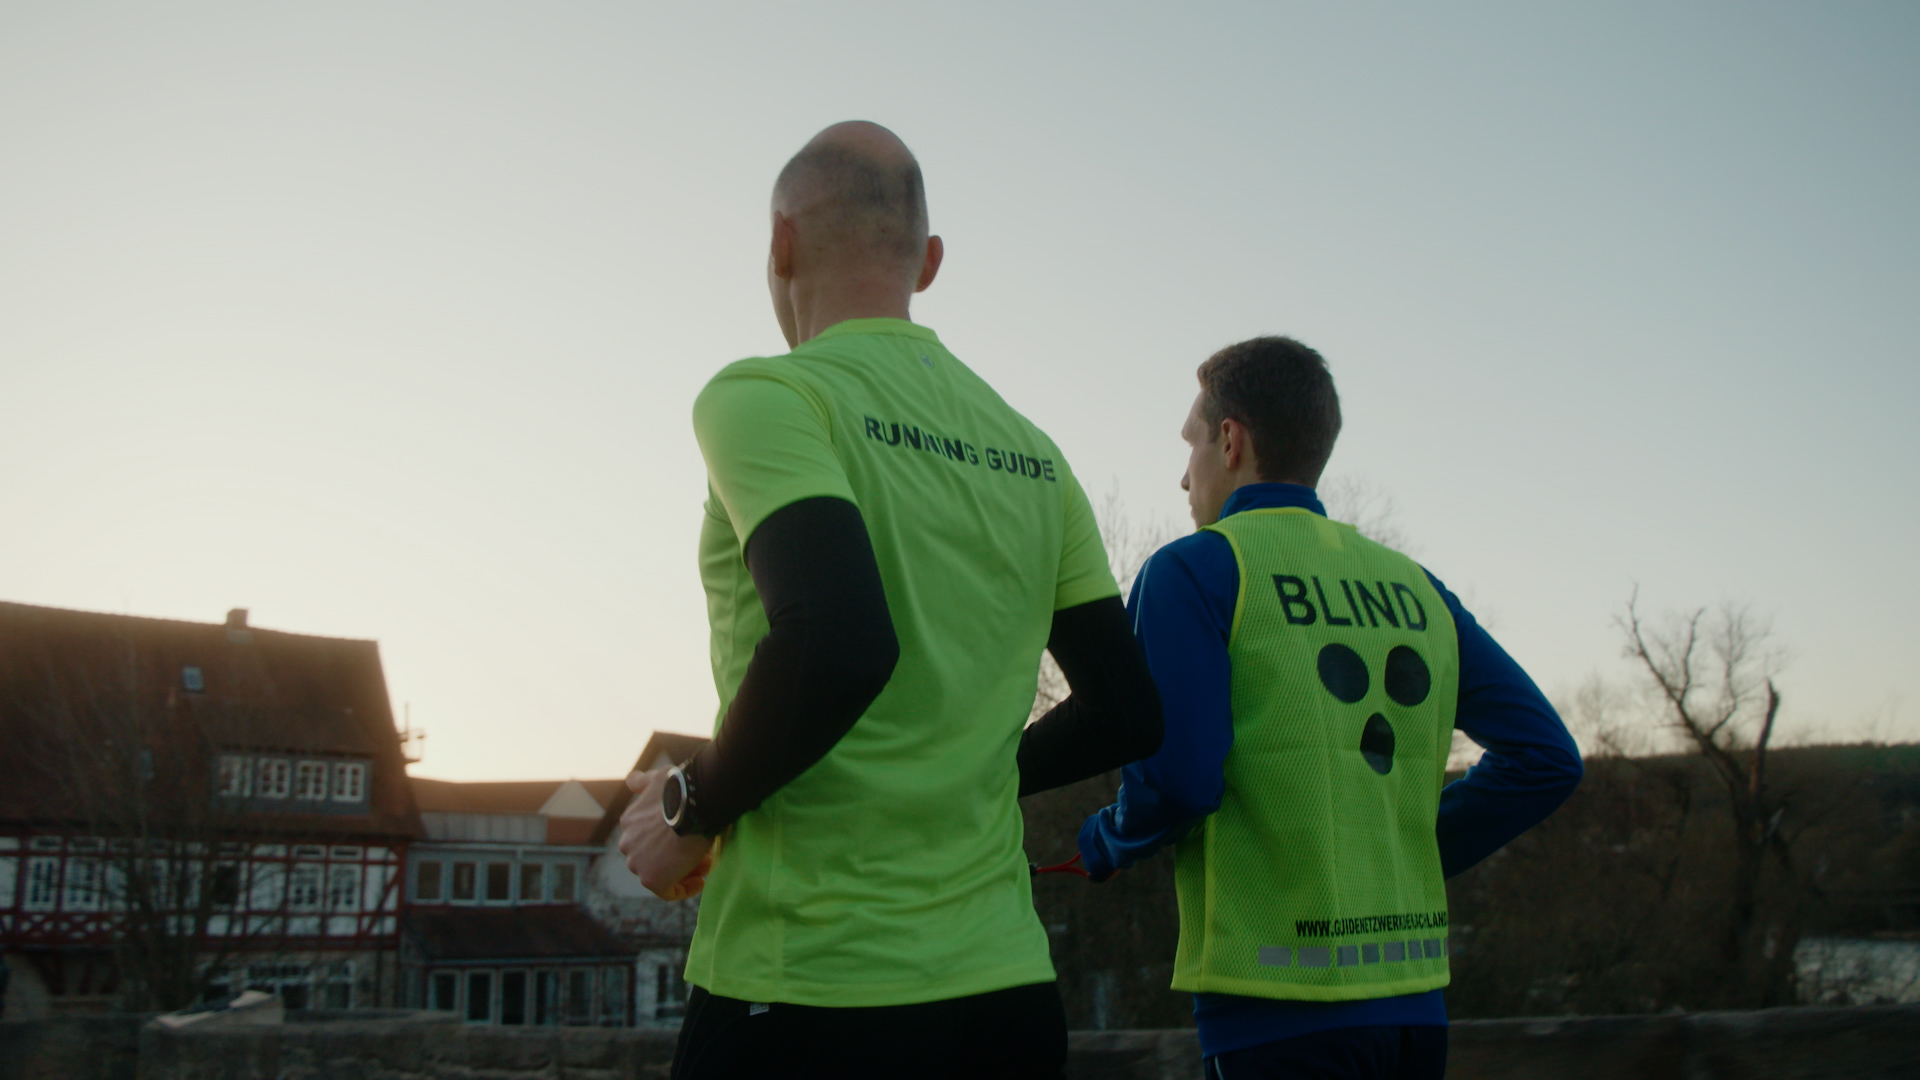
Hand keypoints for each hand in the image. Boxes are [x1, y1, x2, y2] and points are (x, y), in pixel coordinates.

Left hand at [617, 767, 714, 900]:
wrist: (692, 804)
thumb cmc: (681, 789)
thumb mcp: (658, 778)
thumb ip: (643, 782)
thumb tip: (633, 780)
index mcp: (630, 822)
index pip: (648, 837)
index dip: (670, 839)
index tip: (690, 835)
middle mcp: (627, 843)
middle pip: (653, 856)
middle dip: (675, 855)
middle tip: (701, 850)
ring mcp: (637, 863)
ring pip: (661, 872)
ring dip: (683, 869)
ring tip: (706, 863)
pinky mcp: (651, 880)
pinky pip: (669, 891)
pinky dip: (685, 888)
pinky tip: (701, 881)